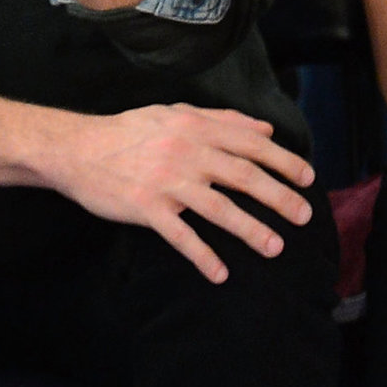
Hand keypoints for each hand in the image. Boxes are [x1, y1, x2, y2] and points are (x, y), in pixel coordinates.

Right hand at [51, 104, 316, 283]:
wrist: (78, 149)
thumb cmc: (131, 131)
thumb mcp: (176, 112)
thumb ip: (222, 119)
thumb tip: (265, 128)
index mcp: (196, 127)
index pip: (250, 144)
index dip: (283, 161)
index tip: (307, 177)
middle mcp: (186, 152)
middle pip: (243, 176)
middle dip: (279, 196)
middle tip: (304, 215)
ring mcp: (167, 182)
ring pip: (219, 208)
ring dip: (250, 230)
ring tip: (275, 247)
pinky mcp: (147, 208)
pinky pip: (180, 236)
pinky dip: (202, 256)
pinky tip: (220, 274)